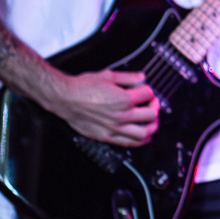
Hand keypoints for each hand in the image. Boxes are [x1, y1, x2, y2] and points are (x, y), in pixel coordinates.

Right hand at [44, 69, 159, 146]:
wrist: (65, 98)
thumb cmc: (82, 87)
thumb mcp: (107, 75)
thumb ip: (127, 77)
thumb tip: (141, 77)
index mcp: (123, 99)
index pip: (148, 95)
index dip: (148, 90)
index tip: (145, 89)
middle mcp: (121, 116)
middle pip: (150, 115)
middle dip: (154, 107)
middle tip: (152, 104)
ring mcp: (115, 128)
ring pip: (144, 133)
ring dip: (152, 127)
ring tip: (151, 121)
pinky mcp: (107, 137)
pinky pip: (129, 143)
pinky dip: (141, 141)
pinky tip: (144, 136)